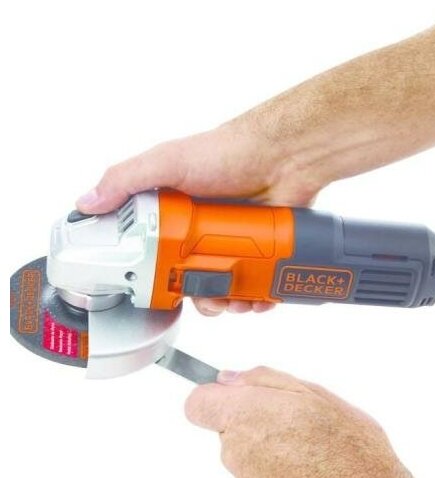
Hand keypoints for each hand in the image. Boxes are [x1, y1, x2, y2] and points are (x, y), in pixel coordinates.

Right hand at [75, 120, 324, 315]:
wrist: (282, 155)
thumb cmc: (227, 152)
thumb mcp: (167, 162)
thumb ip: (126, 181)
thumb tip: (87, 204)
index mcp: (177, 216)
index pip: (158, 256)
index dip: (160, 277)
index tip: (164, 290)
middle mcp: (205, 233)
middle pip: (195, 280)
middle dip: (201, 298)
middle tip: (208, 299)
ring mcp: (236, 243)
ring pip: (227, 288)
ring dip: (230, 302)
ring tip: (237, 301)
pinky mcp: (264, 251)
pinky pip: (257, 285)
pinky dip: (258, 298)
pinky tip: (259, 298)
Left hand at [184, 366, 416, 477]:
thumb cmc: (349, 443)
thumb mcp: (312, 392)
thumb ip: (262, 379)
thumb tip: (228, 378)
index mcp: (246, 414)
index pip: (196, 403)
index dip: (213, 395)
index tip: (237, 394)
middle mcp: (236, 449)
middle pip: (224, 424)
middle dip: (250, 415)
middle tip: (293, 416)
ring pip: (241, 448)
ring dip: (264, 440)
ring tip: (306, 442)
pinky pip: (255, 471)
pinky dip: (273, 465)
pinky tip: (306, 464)